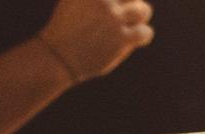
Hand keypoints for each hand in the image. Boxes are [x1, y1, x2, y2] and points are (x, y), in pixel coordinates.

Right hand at [39, 0, 154, 82]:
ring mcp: (112, 18)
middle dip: (132, 3)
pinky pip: (146, 32)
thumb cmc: (66, 28)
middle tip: (126, 13)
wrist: (58, 56)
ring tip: (132, 24)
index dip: (121, 0)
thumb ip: (94, 0)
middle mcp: (103, 1)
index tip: (118, 6)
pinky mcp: (121, 37)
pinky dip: (143, 35)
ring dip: (140, 17)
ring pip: (143, 10)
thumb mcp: (74, 1)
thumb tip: (118, 1)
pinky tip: (134, 39)